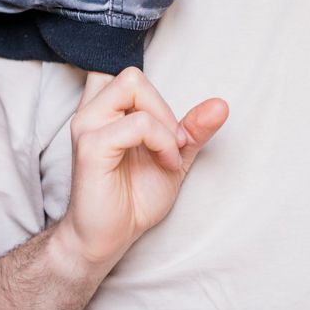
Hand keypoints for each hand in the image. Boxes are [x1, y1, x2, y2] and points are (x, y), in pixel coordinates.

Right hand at [54, 67, 227, 272]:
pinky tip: (165, 164)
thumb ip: (192, 129)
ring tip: (169, 154)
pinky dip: (161, 142)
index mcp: (104, 110)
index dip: (152, 91)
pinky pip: (138, 124)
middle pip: (133, 75)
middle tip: (173, 142)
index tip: (166, 127)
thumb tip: (221, 104)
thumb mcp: (174, 155)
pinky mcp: (91, 147)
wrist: (110, 237)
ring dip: (163, 123)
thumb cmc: (134, 197)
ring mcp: (87, 126)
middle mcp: (91, 112)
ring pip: (133, 87)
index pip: (126, 73)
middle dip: (163, 107)